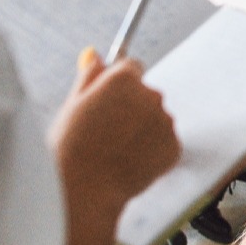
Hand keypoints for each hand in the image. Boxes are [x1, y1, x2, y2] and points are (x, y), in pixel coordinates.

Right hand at [50, 50, 179, 212]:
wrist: (84, 189)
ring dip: (141, 130)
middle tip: (105, 132)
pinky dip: (150, 152)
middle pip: (145, 94)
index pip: (131, 67)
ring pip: (155, 119)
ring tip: (113, 151)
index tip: (109, 99)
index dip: (117, 85)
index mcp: (124, 78)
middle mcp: (151, 94)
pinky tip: (128, 163)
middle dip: (130, 108)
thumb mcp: (73, 104)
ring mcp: (165, 121)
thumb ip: (89, 76)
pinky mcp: (174, 146)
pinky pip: (163, 143)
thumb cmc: (71, 147)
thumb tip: (95, 54)